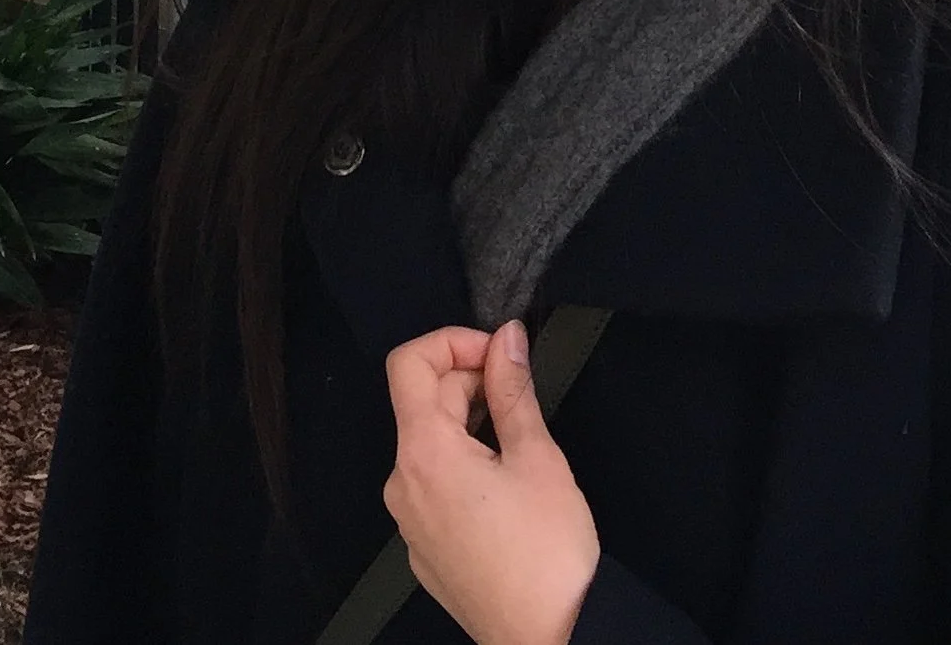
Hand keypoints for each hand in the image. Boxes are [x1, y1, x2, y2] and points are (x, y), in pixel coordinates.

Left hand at [384, 319, 601, 644]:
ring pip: (429, 445)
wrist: (547, 644)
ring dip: (468, 422)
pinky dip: (464, 463)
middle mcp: (402, 484)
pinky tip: (506, 485)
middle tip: (522, 394)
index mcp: (424, 454)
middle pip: (422, 403)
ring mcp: (409, 522)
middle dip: (470, 382)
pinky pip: (433, 485)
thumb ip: (513, 390)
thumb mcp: (537, 457)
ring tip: (520, 441)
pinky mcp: (424, 549)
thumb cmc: (547, 551)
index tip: (499, 353)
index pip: (408, 363)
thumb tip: (507, 337)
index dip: (453, 341)